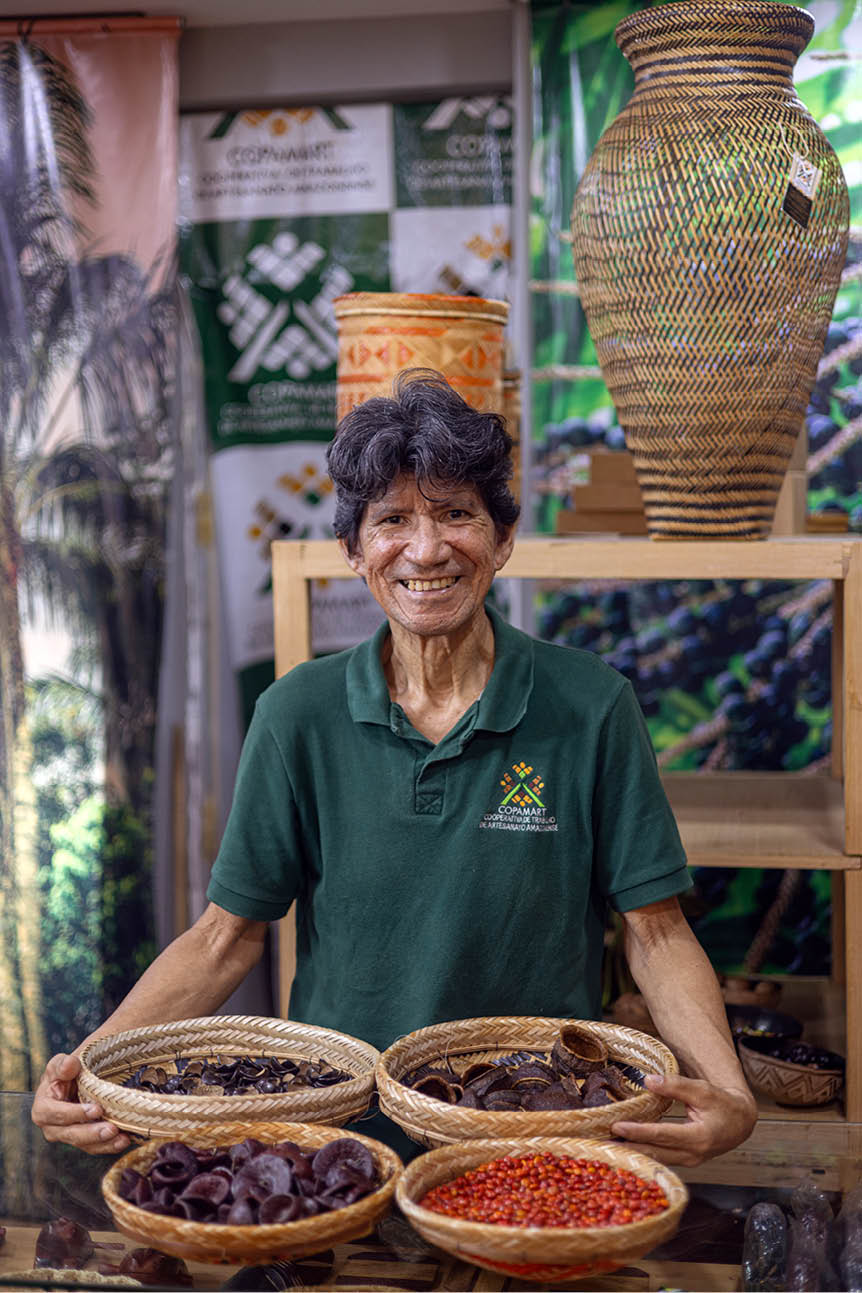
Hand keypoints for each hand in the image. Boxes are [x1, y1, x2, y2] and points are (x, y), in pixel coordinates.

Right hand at [31, 1053, 130, 1154]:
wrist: (77, 1080)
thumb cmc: (68, 1070)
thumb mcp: (63, 1063)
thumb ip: (63, 1065)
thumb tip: (69, 1065)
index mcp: (43, 1107)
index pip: (56, 1113)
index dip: (75, 1113)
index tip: (96, 1109)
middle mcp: (51, 1126)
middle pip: (70, 1134)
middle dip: (91, 1133)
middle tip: (111, 1129)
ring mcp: (67, 1135)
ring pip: (84, 1144)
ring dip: (103, 1143)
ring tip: (121, 1138)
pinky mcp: (82, 1140)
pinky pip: (94, 1147)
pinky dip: (109, 1145)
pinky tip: (124, 1141)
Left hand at [610, 1071, 756, 1165]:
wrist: (741, 1122)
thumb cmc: (722, 1103)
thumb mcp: (702, 1090)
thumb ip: (675, 1085)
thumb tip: (647, 1080)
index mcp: (699, 1137)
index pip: (662, 1135)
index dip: (639, 1131)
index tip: (617, 1126)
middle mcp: (694, 1154)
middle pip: (655, 1152)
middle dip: (628, 1147)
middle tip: (602, 1141)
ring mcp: (690, 1161)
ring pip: (657, 1159)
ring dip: (633, 1153)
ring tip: (608, 1145)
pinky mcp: (685, 1161)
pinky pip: (661, 1159)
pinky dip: (644, 1154)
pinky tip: (626, 1148)